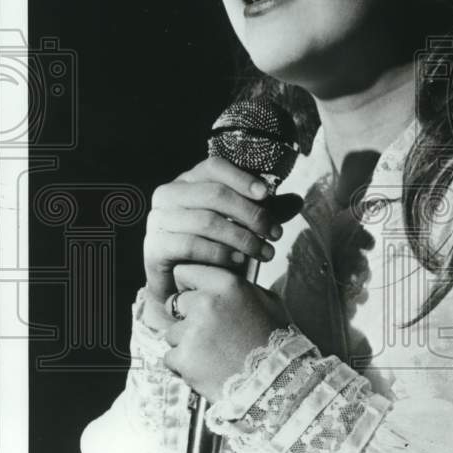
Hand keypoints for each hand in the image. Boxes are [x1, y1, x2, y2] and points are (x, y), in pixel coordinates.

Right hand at [143, 155, 302, 311]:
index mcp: (188, 182)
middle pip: (214, 193)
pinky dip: (220, 252)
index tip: (267, 194)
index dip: (242, 178)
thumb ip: (263, 212)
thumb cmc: (211, 249)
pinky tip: (239, 261)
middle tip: (274, 233)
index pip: (214, 167)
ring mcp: (158, 220)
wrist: (179, 285)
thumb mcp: (240, 226)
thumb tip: (297, 200)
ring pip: (206, 220)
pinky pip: (191, 245)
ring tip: (264, 252)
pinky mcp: (154, 246)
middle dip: (251, 214)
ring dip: (242, 237)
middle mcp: (169, 195)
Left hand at [163, 263, 291, 401]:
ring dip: (186, 343)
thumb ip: (242, 289)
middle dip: (187, 317)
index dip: (190, 286)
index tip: (194, 297)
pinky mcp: (184, 357)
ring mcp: (192, 331)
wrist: (277, 381)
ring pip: (172, 333)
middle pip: (175, 303)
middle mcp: (206, 303)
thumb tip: (223, 284)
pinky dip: (184, 365)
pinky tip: (207, 368)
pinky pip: (171, 357)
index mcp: (228, 285)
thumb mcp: (268, 303)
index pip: (186, 272)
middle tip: (208, 332)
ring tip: (213, 354)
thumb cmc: (276, 342)